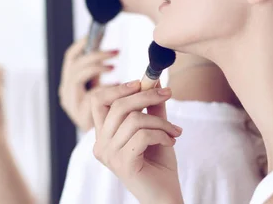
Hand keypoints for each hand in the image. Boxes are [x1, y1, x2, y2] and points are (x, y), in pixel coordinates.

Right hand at [59, 37, 118, 130]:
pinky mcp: (78, 112)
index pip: (72, 57)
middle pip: (73, 63)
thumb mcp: (109, 91)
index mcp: (72, 84)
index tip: (96, 34)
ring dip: (97, 66)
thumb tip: (115, 50)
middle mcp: (67, 92)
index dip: (81, 44)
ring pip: (77, 74)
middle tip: (116, 51)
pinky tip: (117, 82)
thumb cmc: (117, 118)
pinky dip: (103, 84)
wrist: (119, 149)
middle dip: (94, 53)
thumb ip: (108, 74)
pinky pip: (88, 91)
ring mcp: (70, 102)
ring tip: (115, 65)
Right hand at [91, 81, 183, 203]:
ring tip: (174, 131)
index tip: (143, 82)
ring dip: (160, 122)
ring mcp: (109, 156)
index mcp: (103, 135)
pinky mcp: (123, 164)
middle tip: (168, 93)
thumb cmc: (159, 164)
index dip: (119, 88)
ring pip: (134, 120)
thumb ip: (151, 107)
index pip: (98, 101)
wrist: (165, 196)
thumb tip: (154, 80)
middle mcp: (101, 145)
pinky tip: (171, 143)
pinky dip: (162, 135)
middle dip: (146, 96)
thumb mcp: (155, 129)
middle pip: (118, 106)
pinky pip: (143, 136)